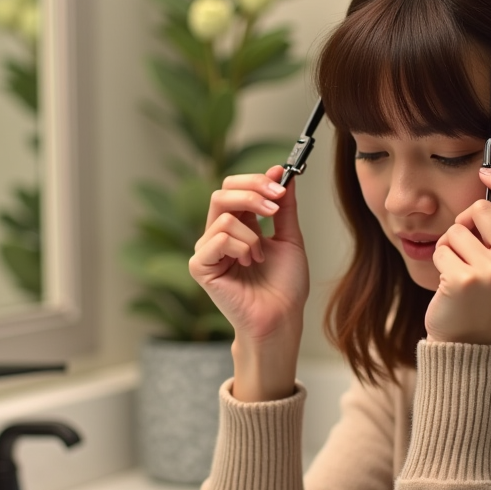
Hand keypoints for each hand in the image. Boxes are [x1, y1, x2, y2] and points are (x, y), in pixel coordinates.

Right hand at [189, 165, 309, 348]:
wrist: (281, 317)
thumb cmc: (285, 286)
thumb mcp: (289, 238)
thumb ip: (284, 207)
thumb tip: (281, 173)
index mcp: (239, 225)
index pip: (235, 188)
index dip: (256, 180)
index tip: (281, 180)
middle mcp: (219, 234)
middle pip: (222, 192)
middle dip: (252, 192)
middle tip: (275, 204)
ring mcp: (208, 250)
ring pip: (223, 216)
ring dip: (252, 234)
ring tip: (261, 256)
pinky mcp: (201, 266)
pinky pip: (217, 238)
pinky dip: (240, 246)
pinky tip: (250, 263)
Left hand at [424, 168, 490, 344]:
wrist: (469, 343)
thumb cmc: (484, 300)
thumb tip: (486, 192)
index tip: (485, 172)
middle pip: (480, 208)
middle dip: (464, 222)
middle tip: (463, 247)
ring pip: (456, 229)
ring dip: (449, 246)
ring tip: (457, 271)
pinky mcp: (464, 280)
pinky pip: (440, 249)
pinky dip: (438, 261)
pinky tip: (448, 284)